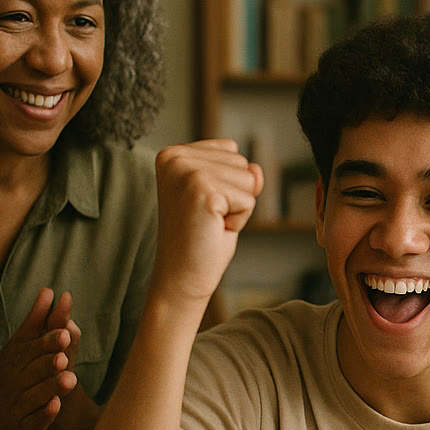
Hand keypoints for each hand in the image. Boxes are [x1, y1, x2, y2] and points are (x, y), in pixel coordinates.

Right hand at [0, 287, 76, 429]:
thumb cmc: (8, 376)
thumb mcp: (18, 348)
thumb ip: (36, 321)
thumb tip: (50, 290)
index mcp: (15, 360)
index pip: (31, 349)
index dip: (48, 342)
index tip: (65, 333)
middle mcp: (14, 381)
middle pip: (32, 371)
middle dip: (48, 363)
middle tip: (64, 357)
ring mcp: (16, 406)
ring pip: (34, 396)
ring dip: (50, 387)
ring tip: (70, 379)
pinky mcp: (20, 428)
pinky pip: (32, 422)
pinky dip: (42, 415)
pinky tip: (55, 407)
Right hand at [150, 140, 264, 311]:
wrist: (181, 278)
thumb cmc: (200, 239)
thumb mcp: (222, 196)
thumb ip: (239, 174)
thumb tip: (256, 169)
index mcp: (173, 154)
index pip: (231, 151)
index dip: (226, 185)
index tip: (202, 206)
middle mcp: (175, 158)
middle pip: (242, 162)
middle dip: (233, 196)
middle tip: (207, 218)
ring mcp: (187, 173)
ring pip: (249, 179)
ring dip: (237, 208)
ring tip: (210, 223)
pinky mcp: (203, 192)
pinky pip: (249, 200)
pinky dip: (239, 221)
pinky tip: (213, 230)